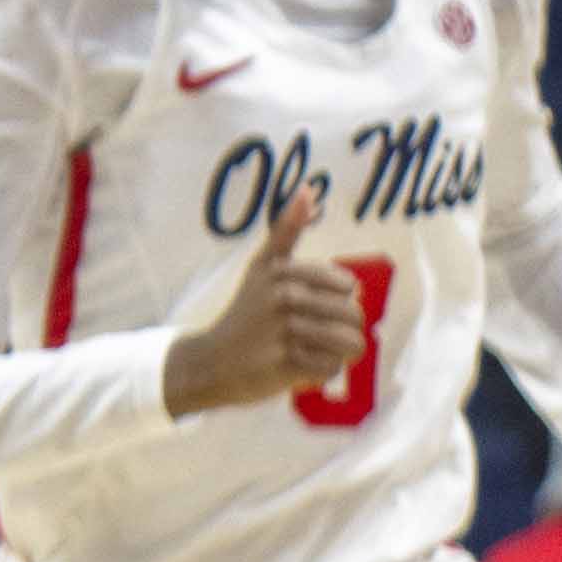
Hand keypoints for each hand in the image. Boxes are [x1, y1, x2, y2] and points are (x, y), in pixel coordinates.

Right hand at [161, 185, 370, 416]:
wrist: (208, 363)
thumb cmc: (244, 313)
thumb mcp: (261, 267)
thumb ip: (286, 230)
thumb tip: (308, 188)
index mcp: (284, 273)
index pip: (348, 287)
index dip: (336, 302)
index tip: (309, 309)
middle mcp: (285, 299)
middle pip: (353, 317)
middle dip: (341, 331)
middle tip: (311, 337)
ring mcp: (284, 333)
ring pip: (348, 343)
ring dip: (336, 354)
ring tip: (312, 352)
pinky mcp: (284, 365)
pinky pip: (330, 369)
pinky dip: (319, 374)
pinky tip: (298, 368)